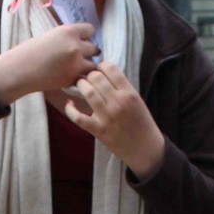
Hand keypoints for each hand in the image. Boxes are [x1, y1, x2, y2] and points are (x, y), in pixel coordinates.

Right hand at [0, 23, 98, 103]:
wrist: (20, 69)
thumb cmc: (31, 51)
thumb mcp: (51, 35)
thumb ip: (67, 37)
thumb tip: (80, 41)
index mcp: (69, 31)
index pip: (90, 30)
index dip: (87, 37)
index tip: (81, 42)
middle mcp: (75, 46)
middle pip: (94, 48)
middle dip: (88, 53)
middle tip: (78, 58)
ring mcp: (76, 63)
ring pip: (93, 65)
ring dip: (87, 67)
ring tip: (75, 69)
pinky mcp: (72, 78)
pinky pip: (85, 78)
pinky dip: (80, 78)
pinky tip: (70, 77)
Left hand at [62, 62, 164, 176]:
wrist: (145, 148)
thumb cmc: (142, 123)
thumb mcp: (137, 100)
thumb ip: (122, 88)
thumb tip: (104, 74)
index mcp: (129, 93)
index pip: (111, 69)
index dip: (102, 65)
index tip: (100, 69)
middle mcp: (117, 102)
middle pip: (96, 78)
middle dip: (90, 75)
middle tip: (89, 78)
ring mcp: (106, 117)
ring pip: (87, 92)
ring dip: (81, 85)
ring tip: (81, 85)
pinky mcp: (98, 130)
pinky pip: (78, 117)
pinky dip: (70, 110)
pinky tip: (69, 104)